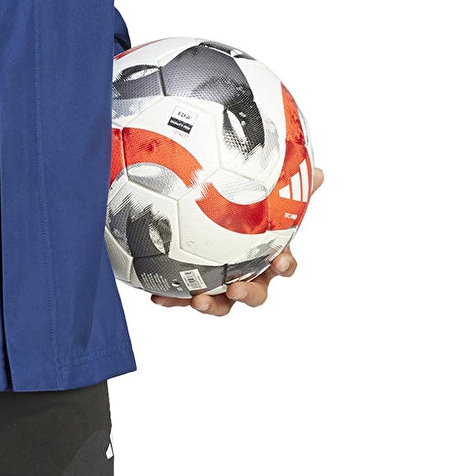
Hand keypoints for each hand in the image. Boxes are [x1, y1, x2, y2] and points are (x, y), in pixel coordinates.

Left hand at [151, 163, 323, 314]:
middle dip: (249, 293)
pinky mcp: (194, 288)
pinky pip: (184, 297)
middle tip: (236, 288)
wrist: (203, 216)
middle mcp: (247, 275)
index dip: (286, 265)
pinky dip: (173, 299)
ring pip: (221, 302)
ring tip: (199, 299)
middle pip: (255, 292)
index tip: (282, 260)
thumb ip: (288, 184)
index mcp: (267, 256)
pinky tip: (157, 297)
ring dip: (212, 305)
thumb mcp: (264, 195)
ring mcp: (220, 284)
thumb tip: (319, 171)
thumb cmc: (244, 212)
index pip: (284, 265)